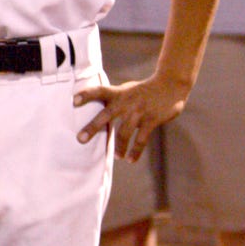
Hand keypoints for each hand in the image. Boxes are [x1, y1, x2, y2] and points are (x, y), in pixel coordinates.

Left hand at [73, 74, 188, 162]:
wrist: (171, 84)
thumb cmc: (145, 90)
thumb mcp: (128, 89)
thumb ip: (115, 99)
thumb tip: (98, 113)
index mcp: (119, 93)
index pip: (99, 91)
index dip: (86, 95)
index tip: (73, 101)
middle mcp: (126, 102)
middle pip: (106, 114)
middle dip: (92, 127)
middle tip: (80, 139)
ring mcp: (139, 111)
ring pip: (124, 133)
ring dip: (119, 147)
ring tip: (117, 156)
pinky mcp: (151, 120)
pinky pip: (141, 140)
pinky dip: (135, 151)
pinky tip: (130, 160)